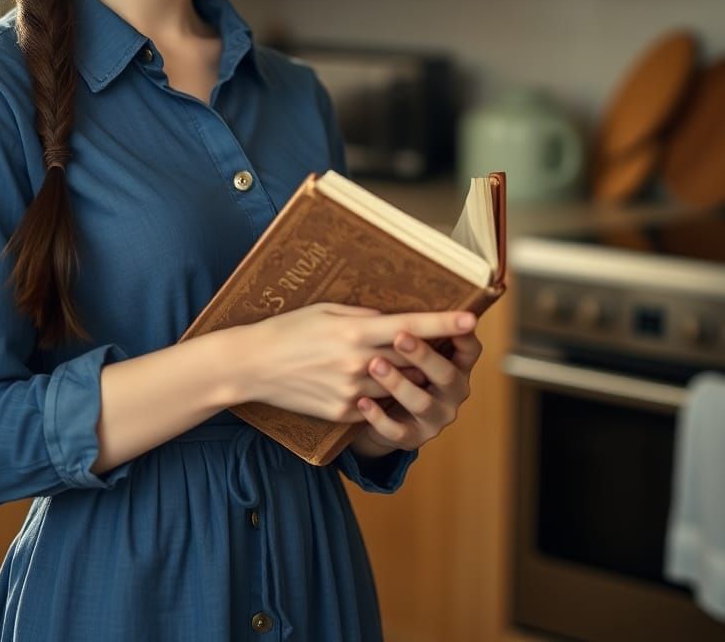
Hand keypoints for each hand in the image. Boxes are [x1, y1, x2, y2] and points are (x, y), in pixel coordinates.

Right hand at [242, 304, 474, 422]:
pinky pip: (375, 404)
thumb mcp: (324, 310)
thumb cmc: (287, 329)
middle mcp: (358, 363)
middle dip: (429, 351)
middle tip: (442, 342)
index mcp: (354, 331)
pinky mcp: (343, 413)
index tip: (471, 318)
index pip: (410, 327)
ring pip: (398, 385)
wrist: (253, 366)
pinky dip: (379, 393)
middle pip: (411, 358)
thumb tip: (393, 321)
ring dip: (406, 375)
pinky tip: (366, 381)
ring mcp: (352, 392)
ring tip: (399, 363)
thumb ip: (362, 315)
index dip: (444, 323)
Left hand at [351, 316, 482, 458]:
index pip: (468, 348)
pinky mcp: (412, 438)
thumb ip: (398, 326)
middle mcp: (453, 391)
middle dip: (423, 355)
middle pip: (445, 373)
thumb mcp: (393, 341)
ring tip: (374, 365)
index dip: (465, 334)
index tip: (462, 319)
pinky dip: (379, 417)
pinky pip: (397, 430)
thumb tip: (388, 307)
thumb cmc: (388, 360)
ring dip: (398, 383)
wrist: (376, 410)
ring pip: (421, 402)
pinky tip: (362, 401)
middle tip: (400, 337)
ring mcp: (435, 417)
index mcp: (455, 363)